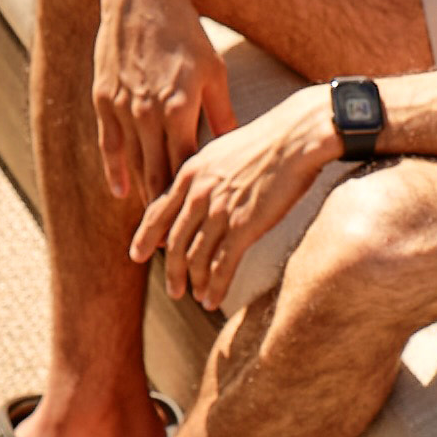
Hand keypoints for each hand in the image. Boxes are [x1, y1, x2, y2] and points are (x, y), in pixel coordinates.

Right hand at [92, 0, 237, 211]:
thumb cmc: (185, 32)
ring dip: (143, 195)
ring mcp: (122, 107)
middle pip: (157, 174)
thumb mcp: (213, 72)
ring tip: (153, 227)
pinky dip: (115, 170)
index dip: (192, 201)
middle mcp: (148, 113)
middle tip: (176, 243)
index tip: (202, 226)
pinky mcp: (103, 98)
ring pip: (133, 163)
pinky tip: (121, 192)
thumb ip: (222, 114)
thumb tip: (234, 148)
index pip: (187, 168)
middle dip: (167, 211)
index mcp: (180, 109)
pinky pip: (108, 144)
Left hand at [131, 92, 337, 307]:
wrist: (298, 136)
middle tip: (172, 289)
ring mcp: (219, 211)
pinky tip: (213, 301)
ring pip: (196, 257)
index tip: (137, 254)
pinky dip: (215, 287)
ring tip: (196, 297)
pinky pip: (221, 266)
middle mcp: (198, 194)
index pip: (157, 211)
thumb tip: (200, 190)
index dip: (146, 236)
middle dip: (171, 269)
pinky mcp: (244, 227)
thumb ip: (206, 173)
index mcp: (191, 172)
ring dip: (194, 282)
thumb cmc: (270, 139)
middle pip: (174, 241)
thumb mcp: (224, 150)